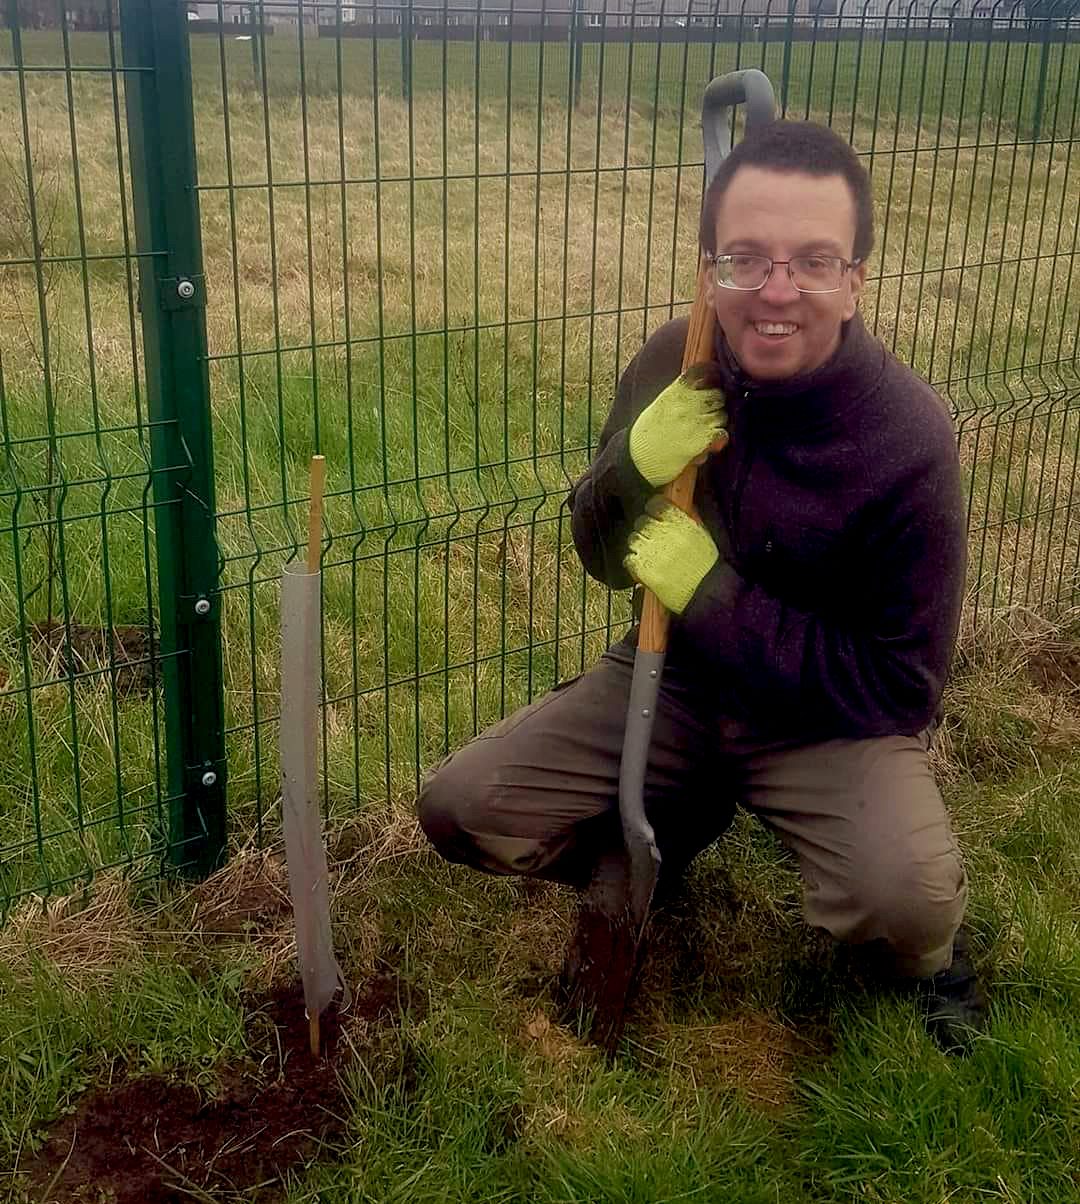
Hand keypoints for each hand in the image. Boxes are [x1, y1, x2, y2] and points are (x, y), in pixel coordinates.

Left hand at [623, 497, 718, 614]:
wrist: (707, 592)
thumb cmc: (706, 566)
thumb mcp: (701, 534)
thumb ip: (683, 519)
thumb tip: (669, 507)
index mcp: (681, 523)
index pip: (655, 504)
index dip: (652, 509)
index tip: (653, 515)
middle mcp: (665, 534)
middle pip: (641, 521)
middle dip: (645, 530)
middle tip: (653, 540)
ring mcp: (653, 552)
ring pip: (633, 539)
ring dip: (639, 546)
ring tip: (651, 556)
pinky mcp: (644, 570)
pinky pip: (628, 559)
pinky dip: (634, 562)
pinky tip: (645, 567)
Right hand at [628, 370, 727, 487]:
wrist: (637, 459)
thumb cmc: (648, 434)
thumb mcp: (661, 404)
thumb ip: (681, 394)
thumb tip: (707, 385)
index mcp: (675, 391)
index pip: (701, 372)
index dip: (712, 375)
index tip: (712, 381)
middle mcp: (686, 403)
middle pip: (717, 395)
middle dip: (716, 404)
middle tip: (706, 414)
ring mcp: (695, 421)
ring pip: (722, 415)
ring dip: (717, 423)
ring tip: (703, 431)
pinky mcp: (701, 440)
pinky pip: (722, 433)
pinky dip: (719, 438)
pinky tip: (709, 443)